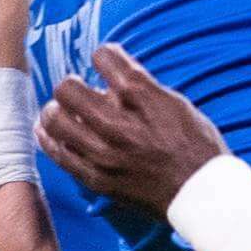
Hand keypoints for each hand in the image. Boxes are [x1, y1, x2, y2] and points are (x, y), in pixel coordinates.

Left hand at [35, 45, 228, 218]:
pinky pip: (57, 153)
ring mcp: (105, 154)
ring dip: (56, 109)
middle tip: (79, 90)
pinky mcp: (97, 179)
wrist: (201, 194)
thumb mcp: (176, 104)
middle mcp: (120, 124)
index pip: (104, 56)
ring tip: (63, 111)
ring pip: (54, 119)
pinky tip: (50, 130)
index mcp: (144, 98)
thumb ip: (142, 86)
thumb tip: (109, 76)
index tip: (106, 63)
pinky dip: (49, 137)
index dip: (104, 55)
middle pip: (68, 87)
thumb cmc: (195, 146)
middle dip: (72, 83)